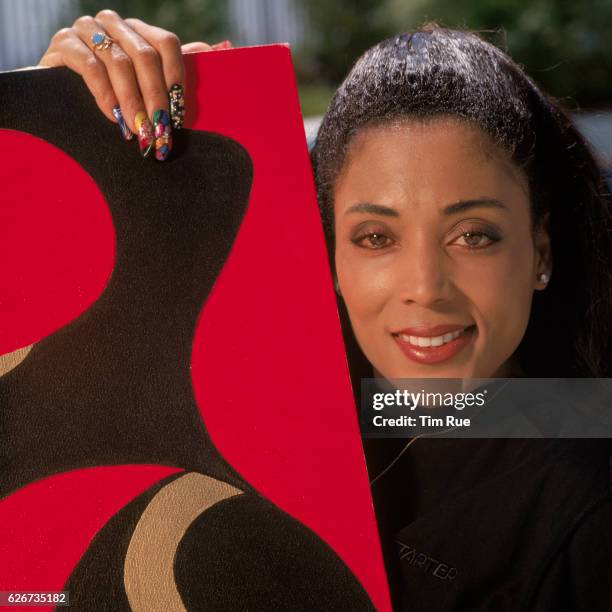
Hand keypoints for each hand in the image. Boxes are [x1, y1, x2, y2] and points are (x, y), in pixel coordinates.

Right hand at [39, 10, 230, 159]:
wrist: (62, 100)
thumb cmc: (114, 97)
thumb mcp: (146, 85)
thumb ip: (174, 68)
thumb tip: (217, 48)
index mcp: (139, 31)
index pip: (167, 44)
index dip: (176, 78)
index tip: (179, 114)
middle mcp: (114, 24)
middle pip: (145, 55)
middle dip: (156, 98)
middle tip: (161, 131)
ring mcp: (87, 29)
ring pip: (119, 62)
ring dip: (133, 102)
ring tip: (140, 131)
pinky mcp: (63, 43)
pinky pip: (90, 66)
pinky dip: (106, 95)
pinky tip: (115, 118)